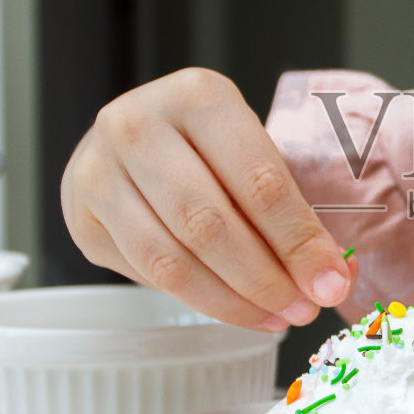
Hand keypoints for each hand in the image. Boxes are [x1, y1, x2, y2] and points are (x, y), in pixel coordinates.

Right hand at [60, 68, 355, 330]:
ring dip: (232, 301)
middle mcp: (138, 126)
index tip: (329, 281)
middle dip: (266, 278)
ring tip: (275, 317)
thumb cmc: (205, 149)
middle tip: (303, 309)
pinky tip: (234, 308)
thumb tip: (331, 278)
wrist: (127, 142)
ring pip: (172, 259)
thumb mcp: (251, 153)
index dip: (298, 240)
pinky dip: (198, 301)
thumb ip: (290, 209)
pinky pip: (146, 274)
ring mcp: (98, 171)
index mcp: (198, 96)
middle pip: (210, 223)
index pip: (257, 179)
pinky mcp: (82, 217)